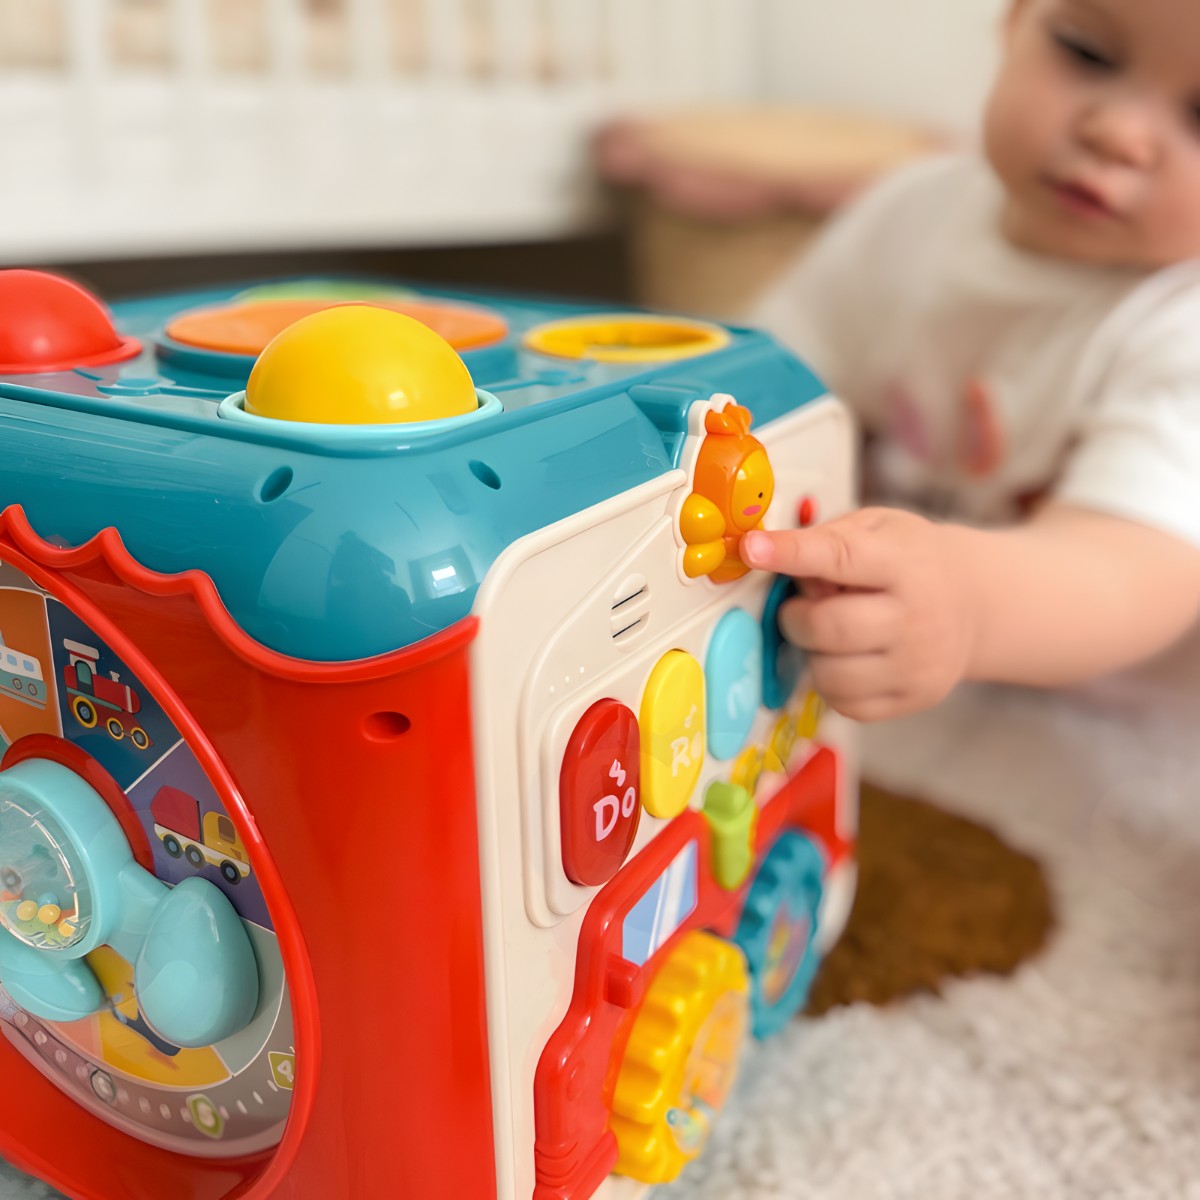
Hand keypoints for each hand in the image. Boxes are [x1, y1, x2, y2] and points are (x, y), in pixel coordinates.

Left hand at [740, 508, 978, 720]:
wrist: (973, 604)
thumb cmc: (909, 560)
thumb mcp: (879, 527)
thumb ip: (830, 540)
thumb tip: (774, 560)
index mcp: (905, 563)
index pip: (842, 557)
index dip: (792, 553)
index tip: (753, 549)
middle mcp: (916, 618)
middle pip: (828, 627)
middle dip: (796, 617)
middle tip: (802, 606)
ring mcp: (917, 666)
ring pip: (830, 675)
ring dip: (813, 653)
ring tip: (831, 632)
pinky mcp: (912, 699)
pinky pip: (845, 704)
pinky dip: (831, 682)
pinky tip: (848, 658)